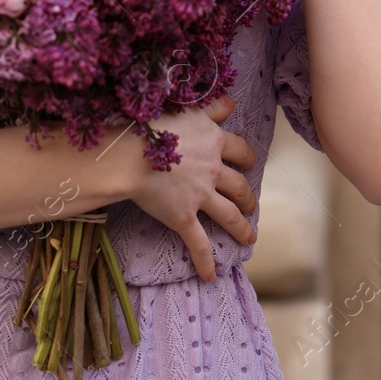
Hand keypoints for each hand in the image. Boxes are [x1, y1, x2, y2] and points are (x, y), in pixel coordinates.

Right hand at [125, 94, 257, 281]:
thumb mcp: (186, 110)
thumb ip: (211, 108)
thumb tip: (231, 103)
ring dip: (241, 228)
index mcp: (214, 142)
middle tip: (250, 204)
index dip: (247, 158)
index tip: (249, 163)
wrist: (129, 154)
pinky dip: (205, 261)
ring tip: (250, 238)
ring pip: (229, 215)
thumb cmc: (152, 125)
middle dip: (248, 197)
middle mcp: (213, 170)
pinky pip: (198, 243)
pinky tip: (211, 276)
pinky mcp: (183, 217)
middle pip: (240, 186)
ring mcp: (200, 196)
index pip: (241, 151)